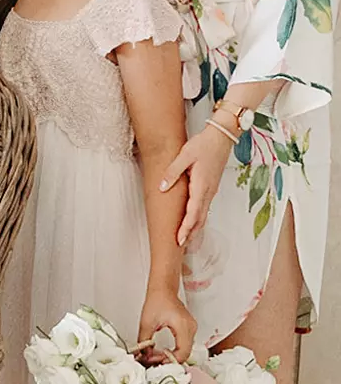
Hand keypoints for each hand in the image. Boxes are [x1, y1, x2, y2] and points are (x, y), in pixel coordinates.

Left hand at [138, 287, 196, 362]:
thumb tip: (144, 355)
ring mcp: (192, 329)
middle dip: (169, 360)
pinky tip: (164, 351)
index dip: (168, 360)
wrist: (163, 288)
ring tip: (157, 356)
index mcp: (183, 326)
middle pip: (185, 354)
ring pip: (185, 351)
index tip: (156, 361)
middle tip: (154, 360)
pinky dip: (175, 350)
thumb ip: (144, 340)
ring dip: (172, 356)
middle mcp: (191, 328)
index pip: (182, 353)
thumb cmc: (157, 300)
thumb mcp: (147, 322)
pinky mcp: (189, 329)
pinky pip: (185, 345)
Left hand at [160, 125, 232, 245]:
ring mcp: (211, 190)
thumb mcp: (184, 156)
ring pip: (203, 213)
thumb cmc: (203, 145)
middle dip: (191, 232)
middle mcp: (208, 191)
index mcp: (201, 185)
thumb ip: (172, 172)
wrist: (221, 137)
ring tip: (187, 240)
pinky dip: (199, 218)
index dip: (186, 227)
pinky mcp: (210, 187)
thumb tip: (161, 188)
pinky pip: (205, 206)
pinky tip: (194, 222)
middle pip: (200, 217)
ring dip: (196, 227)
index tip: (180, 239)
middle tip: (181, 245)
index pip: (193, 212)